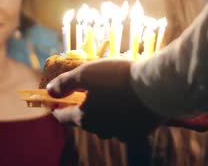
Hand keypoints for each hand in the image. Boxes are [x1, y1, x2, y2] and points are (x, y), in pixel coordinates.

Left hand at [46, 58, 163, 141]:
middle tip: (83, 93)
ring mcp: (121, 133)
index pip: (62, 117)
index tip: (55, 100)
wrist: (158, 88)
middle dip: (81, 109)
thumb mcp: (85, 73)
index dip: (56, 107)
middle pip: (84, 121)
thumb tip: (49, 91)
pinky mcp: (139, 132)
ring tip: (106, 98)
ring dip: (102, 114)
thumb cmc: (118, 78)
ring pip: (105, 125)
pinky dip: (121, 118)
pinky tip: (125, 106)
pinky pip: (124, 127)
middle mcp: (101, 130)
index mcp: (84, 118)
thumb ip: (64, 83)